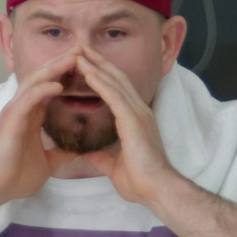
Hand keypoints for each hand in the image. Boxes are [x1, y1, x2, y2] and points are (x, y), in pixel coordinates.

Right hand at [0, 50, 79, 208]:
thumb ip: (61, 153)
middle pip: (43, 77)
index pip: (50, 87)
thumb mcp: (48, 163)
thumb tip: (78, 152)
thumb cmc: (16, 176)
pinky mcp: (11, 120)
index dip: (66, 74)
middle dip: (62, 62)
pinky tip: (58, 85)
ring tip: (74, 57)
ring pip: (35, 82)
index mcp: (31, 115)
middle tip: (82, 49)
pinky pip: (28, 99)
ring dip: (54, 68)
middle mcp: (22, 108)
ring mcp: (15, 112)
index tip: (86, 64)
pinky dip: (42, 90)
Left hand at [69, 48, 179, 208]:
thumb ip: (100, 155)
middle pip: (117, 78)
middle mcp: (139, 111)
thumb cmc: (140, 181)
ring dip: (96, 66)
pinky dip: (100, 82)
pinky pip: (114, 96)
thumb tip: (84, 152)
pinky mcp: (134, 120)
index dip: (102, 74)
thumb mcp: (113, 165)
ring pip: (115, 82)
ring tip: (79, 53)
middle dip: (98, 61)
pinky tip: (87, 72)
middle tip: (80, 47)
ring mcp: (138, 113)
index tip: (85, 64)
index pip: (117, 90)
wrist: (157, 189)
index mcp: (136, 119)